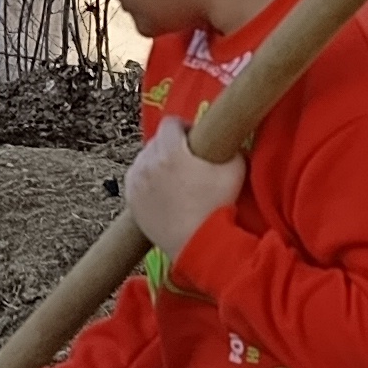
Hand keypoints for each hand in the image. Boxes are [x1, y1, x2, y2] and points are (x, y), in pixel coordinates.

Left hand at [122, 124, 244, 254]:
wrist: (197, 244)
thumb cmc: (217, 206)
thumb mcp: (235, 168)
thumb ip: (231, 147)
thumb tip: (229, 142)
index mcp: (169, 150)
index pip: (171, 122)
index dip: (185, 127)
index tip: (195, 138)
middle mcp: (147, 162)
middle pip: (157, 141)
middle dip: (171, 146)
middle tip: (188, 161)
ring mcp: (136, 182)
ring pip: (145, 160)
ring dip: (158, 163)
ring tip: (175, 178)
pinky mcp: (131, 200)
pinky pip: (137, 180)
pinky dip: (148, 181)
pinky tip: (164, 192)